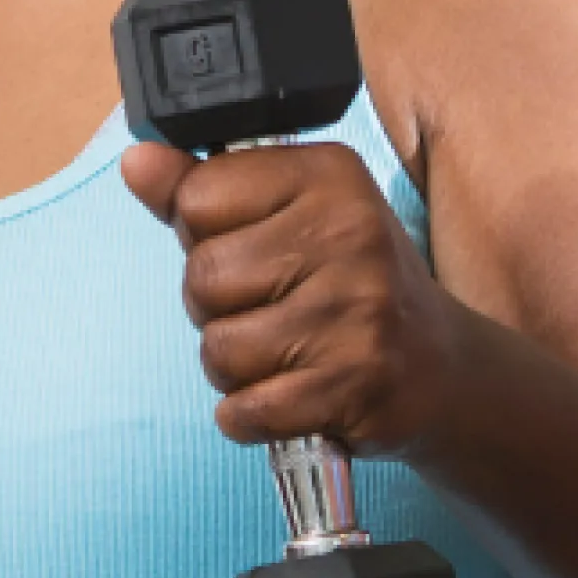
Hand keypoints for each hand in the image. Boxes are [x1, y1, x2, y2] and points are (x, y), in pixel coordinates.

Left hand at [118, 138, 460, 456]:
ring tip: (284, 353)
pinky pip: (245, 409)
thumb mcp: (288, 214)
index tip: (251, 248)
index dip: (205, 233)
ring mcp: (359, 310)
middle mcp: (351, 233)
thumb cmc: (349, 281)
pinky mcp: (357, 384)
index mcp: (329, 173)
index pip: (198, 196)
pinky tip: (290, 394)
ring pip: (218, 350)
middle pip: (203, 277)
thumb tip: (137, 162)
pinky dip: (250, 415)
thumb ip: (205, 190)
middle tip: (270, 309)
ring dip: (234, 367)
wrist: (440, 365)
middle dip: (216, 307)